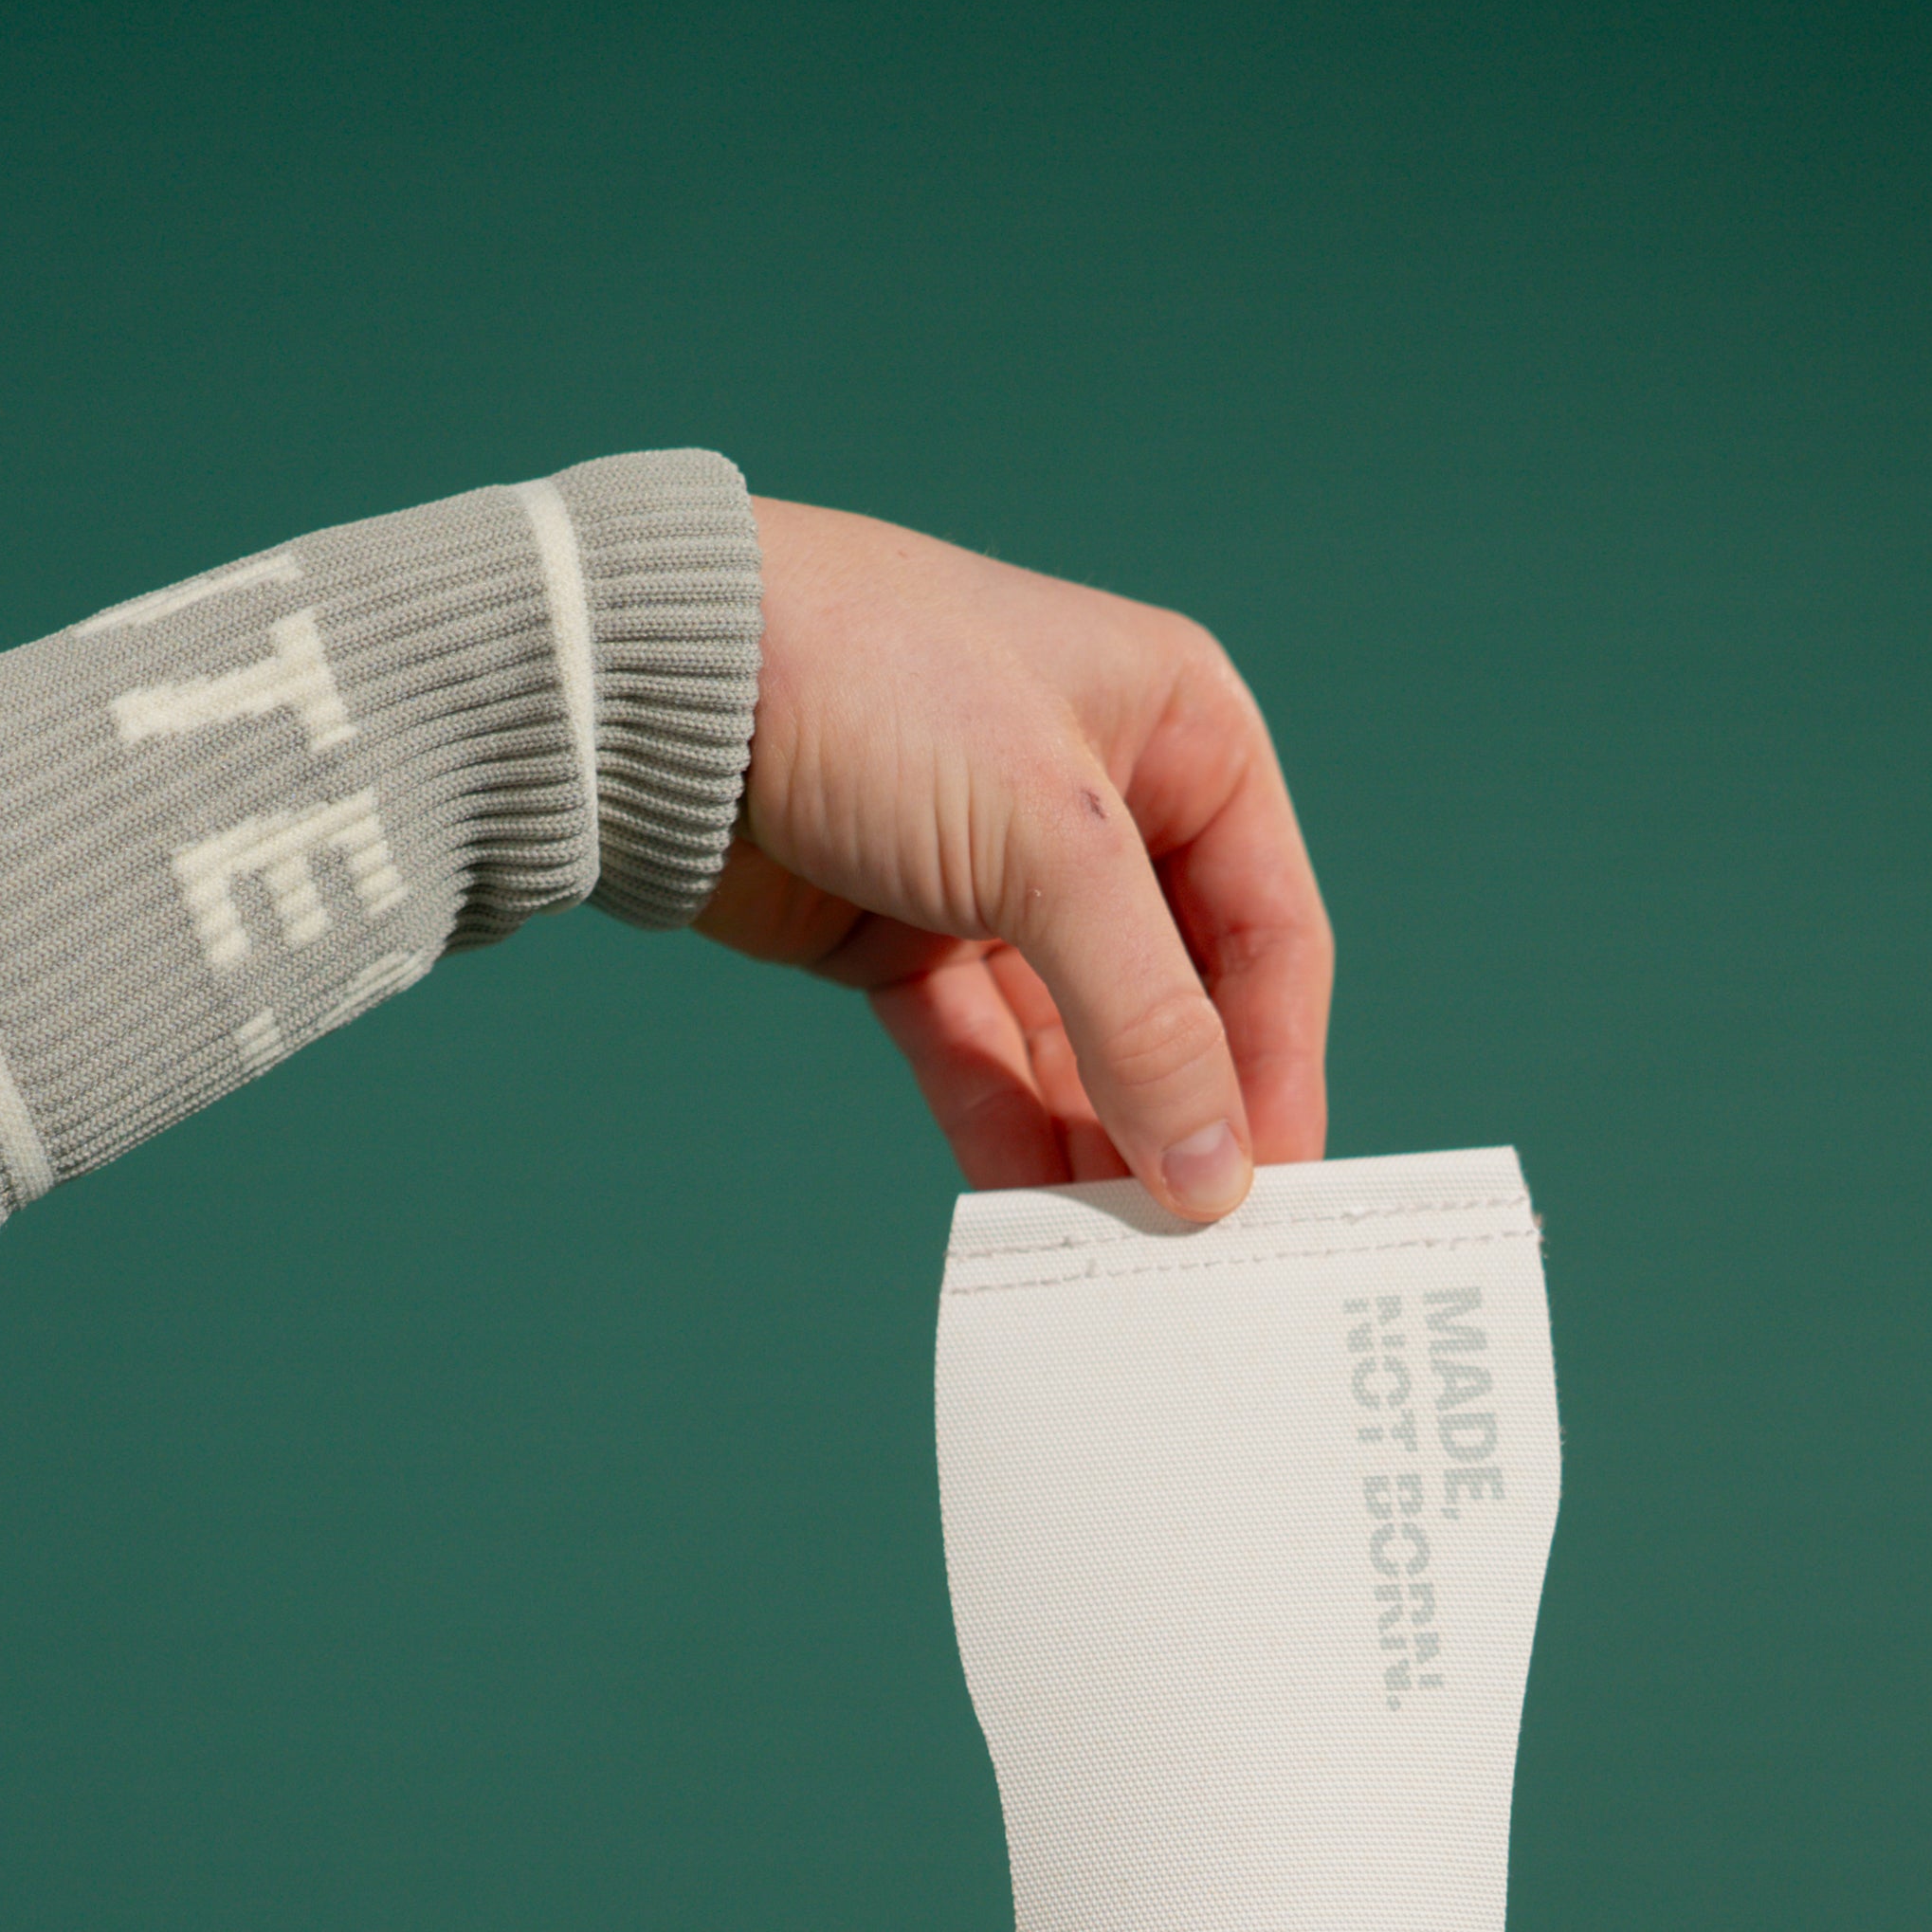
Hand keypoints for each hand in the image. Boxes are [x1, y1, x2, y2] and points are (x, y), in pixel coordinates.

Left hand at [697, 498, 1333, 1218]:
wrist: (656, 681)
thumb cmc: (876, 690)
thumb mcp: (1047, 845)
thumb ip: (1144, 1017)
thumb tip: (1214, 1175)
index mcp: (1181, 735)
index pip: (1271, 933)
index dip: (1276, 1068)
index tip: (1270, 1194)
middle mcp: (1106, 806)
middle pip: (1179, 999)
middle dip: (1181, 1116)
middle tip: (1192, 1246)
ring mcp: (999, 878)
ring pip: (1077, 1041)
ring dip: (1093, 1140)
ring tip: (1108, 1250)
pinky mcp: (904, 937)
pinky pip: (980, 1056)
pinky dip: (1001, 1128)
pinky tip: (1022, 1209)